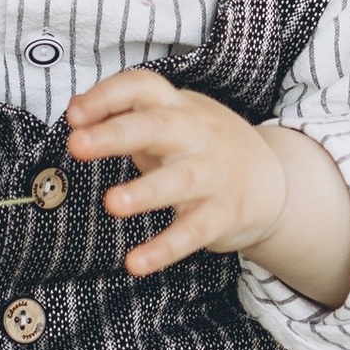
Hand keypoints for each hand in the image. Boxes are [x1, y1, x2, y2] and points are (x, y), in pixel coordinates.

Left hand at [66, 72, 349, 308]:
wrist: (275, 181)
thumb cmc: (205, 148)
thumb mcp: (174, 121)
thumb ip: (128, 117)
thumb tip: (76, 112)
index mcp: (178, 107)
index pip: (143, 87)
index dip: (108, 95)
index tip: (74, 113)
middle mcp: (197, 135)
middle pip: (157, 126)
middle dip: (116, 134)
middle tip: (77, 145)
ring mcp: (213, 174)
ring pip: (179, 181)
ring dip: (144, 192)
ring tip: (112, 204)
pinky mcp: (224, 215)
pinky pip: (192, 232)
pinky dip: (164, 249)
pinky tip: (136, 263)